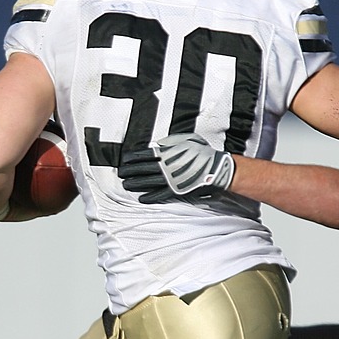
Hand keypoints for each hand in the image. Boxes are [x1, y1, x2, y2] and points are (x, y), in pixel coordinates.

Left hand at [120, 133, 234, 203]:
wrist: (217, 168)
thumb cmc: (204, 153)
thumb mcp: (188, 140)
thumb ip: (172, 142)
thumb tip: (160, 143)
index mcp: (168, 152)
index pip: (145, 155)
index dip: (133, 158)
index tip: (125, 160)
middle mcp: (167, 165)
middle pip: (143, 168)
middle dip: (130, 171)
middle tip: (120, 173)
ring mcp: (171, 179)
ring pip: (148, 181)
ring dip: (136, 183)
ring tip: (126, 185)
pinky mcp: (177, 190)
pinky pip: (160, 194)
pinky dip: (150, 197)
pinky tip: (142, 198)